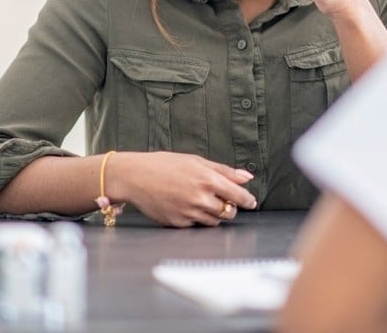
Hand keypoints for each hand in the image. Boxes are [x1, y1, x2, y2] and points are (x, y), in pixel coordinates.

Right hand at [109, 152, 257, 227]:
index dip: (248, 200)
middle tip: (223, 201)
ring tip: (202, 201)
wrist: (136, 177)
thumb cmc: (166, 165)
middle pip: (229, 212)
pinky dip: (197, 218)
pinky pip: (197, 225)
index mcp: (207, 179)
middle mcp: (200, 198)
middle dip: (230, 208)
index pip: (238, 195)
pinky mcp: (178, 224)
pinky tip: (186, 206)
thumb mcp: (197, 161)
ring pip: (214, 221)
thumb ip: (224, 171)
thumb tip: (247, 177)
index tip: (251, 202)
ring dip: (214, 214)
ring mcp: (189, 213)